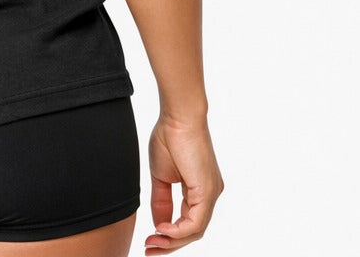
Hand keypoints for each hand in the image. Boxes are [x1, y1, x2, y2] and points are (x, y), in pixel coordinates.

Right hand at [144, 114, 223, 253]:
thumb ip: (160, 200)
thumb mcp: (161, 175)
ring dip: (173, 241)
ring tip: (153, 242)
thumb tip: (158, 223)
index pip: (186, 221)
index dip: (168, 234)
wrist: (178, 116)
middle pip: (192, 231)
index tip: (149, 239)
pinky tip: (162, 230)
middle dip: (169, 244)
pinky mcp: (208, 192)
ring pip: (195, 230)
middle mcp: (209, 195)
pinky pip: (196, 222)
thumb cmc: (169, 136)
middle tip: (149, 250)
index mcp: (199, 190)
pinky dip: (178, 230)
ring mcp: (211, 194)